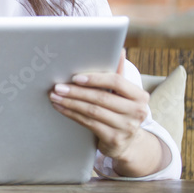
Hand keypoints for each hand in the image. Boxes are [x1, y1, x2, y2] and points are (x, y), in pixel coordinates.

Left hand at [48, 51, 153, 166]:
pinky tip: (60, 107)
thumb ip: (119, 73)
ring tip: (54, 96)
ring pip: (92, 111)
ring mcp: (126, 127)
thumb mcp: (123, 94)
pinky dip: (71, 114)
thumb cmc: (121, 110)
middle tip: (57, 86)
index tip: (75, 77)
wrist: (127, 142)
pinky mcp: (114, 139)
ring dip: (70, 102)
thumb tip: (119, 50)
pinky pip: (88, 123)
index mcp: (140, 96)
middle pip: (101, 97)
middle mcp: (137, 112)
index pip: (117, 82)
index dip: (95, 78)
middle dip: (76, 91)